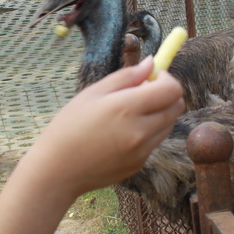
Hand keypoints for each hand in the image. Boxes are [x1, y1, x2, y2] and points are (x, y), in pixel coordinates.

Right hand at [20, 58, 183, 200]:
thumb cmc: (68, 127)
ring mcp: (142, 151)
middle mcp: (140, 131)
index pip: (171, 89)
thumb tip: (151, 63)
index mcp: (127, 108)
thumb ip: (125, 76)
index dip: (167, 79)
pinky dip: (147, 133)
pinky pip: (154, 142)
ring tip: (129, 114)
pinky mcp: (140, 164)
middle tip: (142, 93)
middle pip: (176, 107)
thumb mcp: (92, 94)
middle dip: (166, 95)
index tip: (152, 77)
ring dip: (158, 114)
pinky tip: (120, 134)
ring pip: (168, 124)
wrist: (57, 170)